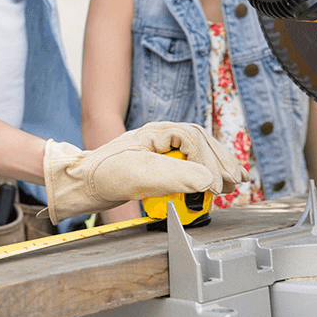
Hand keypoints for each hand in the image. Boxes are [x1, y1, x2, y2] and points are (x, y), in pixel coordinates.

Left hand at [43, 122, 246, 223]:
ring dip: (217, 166)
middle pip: (202, 143)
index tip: (219, 185)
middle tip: (237, 182)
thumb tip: (208, 180)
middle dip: (222, 161)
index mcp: (158, 131)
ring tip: (234, 182)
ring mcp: (160, 149)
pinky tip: (213, 183)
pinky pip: (188, 164)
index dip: (212, 162)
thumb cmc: (103, 174)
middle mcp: (162, 136)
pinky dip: (204, 173)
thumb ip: (175, 176)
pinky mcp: (158, 164)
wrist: (79, 184)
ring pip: (198, 152)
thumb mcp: (140, 175)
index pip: (196, 140)